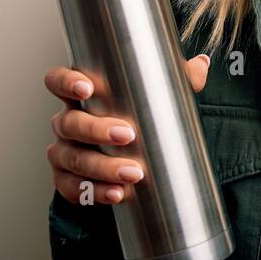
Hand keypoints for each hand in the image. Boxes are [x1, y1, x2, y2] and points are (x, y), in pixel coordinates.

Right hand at [45, 55, 210, 204]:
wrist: (129, 158)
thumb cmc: (137, 117)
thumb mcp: (158, 95)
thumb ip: (178, 79)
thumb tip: (202, 64)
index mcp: (81, 95)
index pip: (58, 81)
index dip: (66, 82)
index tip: (87, 88)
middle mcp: (66, 123)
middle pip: (69, 124)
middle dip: (96, 130)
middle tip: (128, 135)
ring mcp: (64, 153)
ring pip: (72, 159)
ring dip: (101, 168)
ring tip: (133, 174)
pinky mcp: (67, 181)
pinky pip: (72, 189)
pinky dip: (95, 193)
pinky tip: (117, 195)